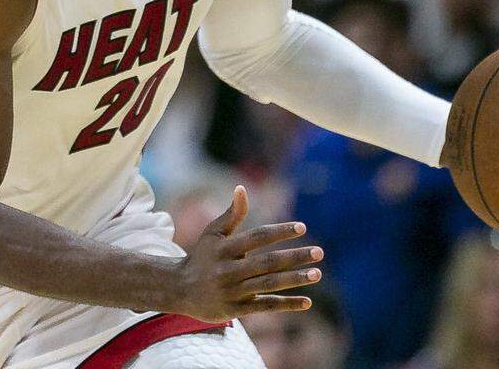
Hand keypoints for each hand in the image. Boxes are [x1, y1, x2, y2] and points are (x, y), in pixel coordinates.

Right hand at [169, 185, 322, 322]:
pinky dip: (286, 304)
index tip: (302, 227)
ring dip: (294, 279)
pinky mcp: (235, 310)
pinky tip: (307, 301)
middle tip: (319, 252)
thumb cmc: (202, 256)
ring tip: (317, 273)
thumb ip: (231, 214)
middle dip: (294, 257)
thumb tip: (242, 188)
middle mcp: (228, 270)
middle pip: (266, 263)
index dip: (279, 232)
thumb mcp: (212, 233)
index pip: (256, 237)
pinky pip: (264, 306)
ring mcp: (232, 291)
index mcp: (224, 248)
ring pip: (268, 284)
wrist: (179, 290)